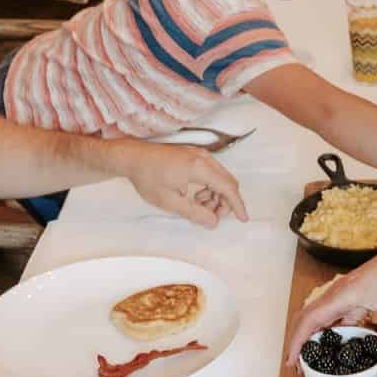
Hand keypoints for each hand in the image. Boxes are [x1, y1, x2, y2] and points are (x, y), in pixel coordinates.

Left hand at [119, 143, 247, 227]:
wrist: (132, 157)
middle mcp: (202, 157)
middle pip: (228, 182)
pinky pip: (212, 172)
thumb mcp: (169, 202)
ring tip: (198, 206)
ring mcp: (199, 154)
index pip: (228, 188)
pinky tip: (195, 195)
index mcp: (198, 167)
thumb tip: (213, 221)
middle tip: (210, 216)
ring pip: (220, 178)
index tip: (243, 219)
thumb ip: (194, 213)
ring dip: (216, 195)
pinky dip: (210, 187)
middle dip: (224, 202)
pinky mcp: (194, 155)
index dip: (237, 205)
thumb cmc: (147, 178)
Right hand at [286, 236, 376, 363]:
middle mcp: (338, 293)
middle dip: (299, 342)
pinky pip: (336, 315)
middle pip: (308, 318)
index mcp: (342, 295)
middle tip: (299, 366)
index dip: (297, 342)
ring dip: (313, 336)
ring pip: (320, 317)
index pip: (309, 320)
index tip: (291, 361)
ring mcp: (345, 293)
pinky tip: (337, 345)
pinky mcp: (354, 294)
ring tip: (312, 358)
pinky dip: (331, 330)